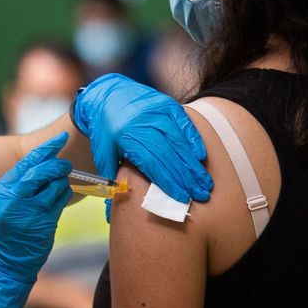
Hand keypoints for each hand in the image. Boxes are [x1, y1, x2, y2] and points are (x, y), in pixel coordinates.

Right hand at [0, 133, 73, 307]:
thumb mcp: (2, 207)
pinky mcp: (43, 224)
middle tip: (64, 167)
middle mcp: (13, 199)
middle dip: (58, 166)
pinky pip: (60, 202)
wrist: (2, 267)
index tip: (61, 139)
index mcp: (1, 192)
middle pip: (43, 171)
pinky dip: (63, 198)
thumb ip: (18, 187)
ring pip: (56, 186)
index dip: (46, 149)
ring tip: (54, 193)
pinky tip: (57, 202)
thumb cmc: (3, 236)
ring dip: (61, 185)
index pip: (26, 163)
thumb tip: (43, 164)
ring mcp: (29, 212)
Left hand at [72, 74, 211, 202]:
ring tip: (205, 181)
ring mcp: (157, 112)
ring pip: (179, 141)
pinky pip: (184, 123)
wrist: (108, 93)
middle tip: (202, 194)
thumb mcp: (102, 153)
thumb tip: (109, 213)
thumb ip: (110, 179)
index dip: (169, 181)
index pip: (152, 163)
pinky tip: (201, 156)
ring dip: (193, 163)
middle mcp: (143, 124)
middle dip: (187, 176)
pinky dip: (193, 139)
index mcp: (126, 137)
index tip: (182, 196)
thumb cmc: (105, 129)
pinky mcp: (167, 105)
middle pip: (170, 154)